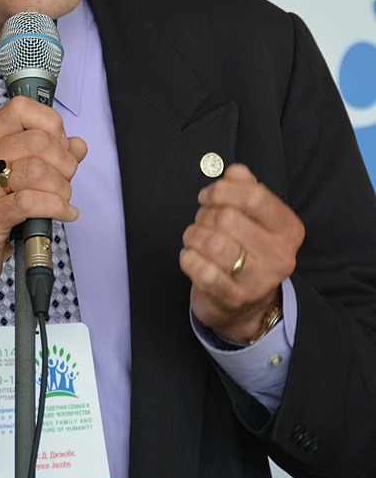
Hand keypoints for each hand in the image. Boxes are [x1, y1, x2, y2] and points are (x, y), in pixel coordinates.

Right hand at [0, 96, 86, 324]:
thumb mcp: (10, 181)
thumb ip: (46, 158)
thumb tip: (77, 145)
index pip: (21, 109)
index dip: (52, 125)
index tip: (60, 147)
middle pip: (38, 140)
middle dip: (64, 162)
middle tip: (65, 180)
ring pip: (37, 170)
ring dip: (62, 188)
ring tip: (62, 200)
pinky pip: (31, 202)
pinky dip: (57, 208)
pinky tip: (63, 214)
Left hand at [179, 163, 304, 341]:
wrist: (247, 306)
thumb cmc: (247, 249)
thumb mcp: (254, 216)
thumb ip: (246, 187)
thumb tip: (236, 171)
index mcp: (288, 230)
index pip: (255, 196)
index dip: (223, 190)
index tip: (208, 196)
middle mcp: (280, 256)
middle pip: (228, 217)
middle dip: (205, 214)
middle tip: (202, 221)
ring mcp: (258, 281)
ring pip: (214, 242)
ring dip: (194, 235)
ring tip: (195, 238)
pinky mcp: (233, 299)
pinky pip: (202, 270)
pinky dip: (188, 258)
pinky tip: (191, 256)